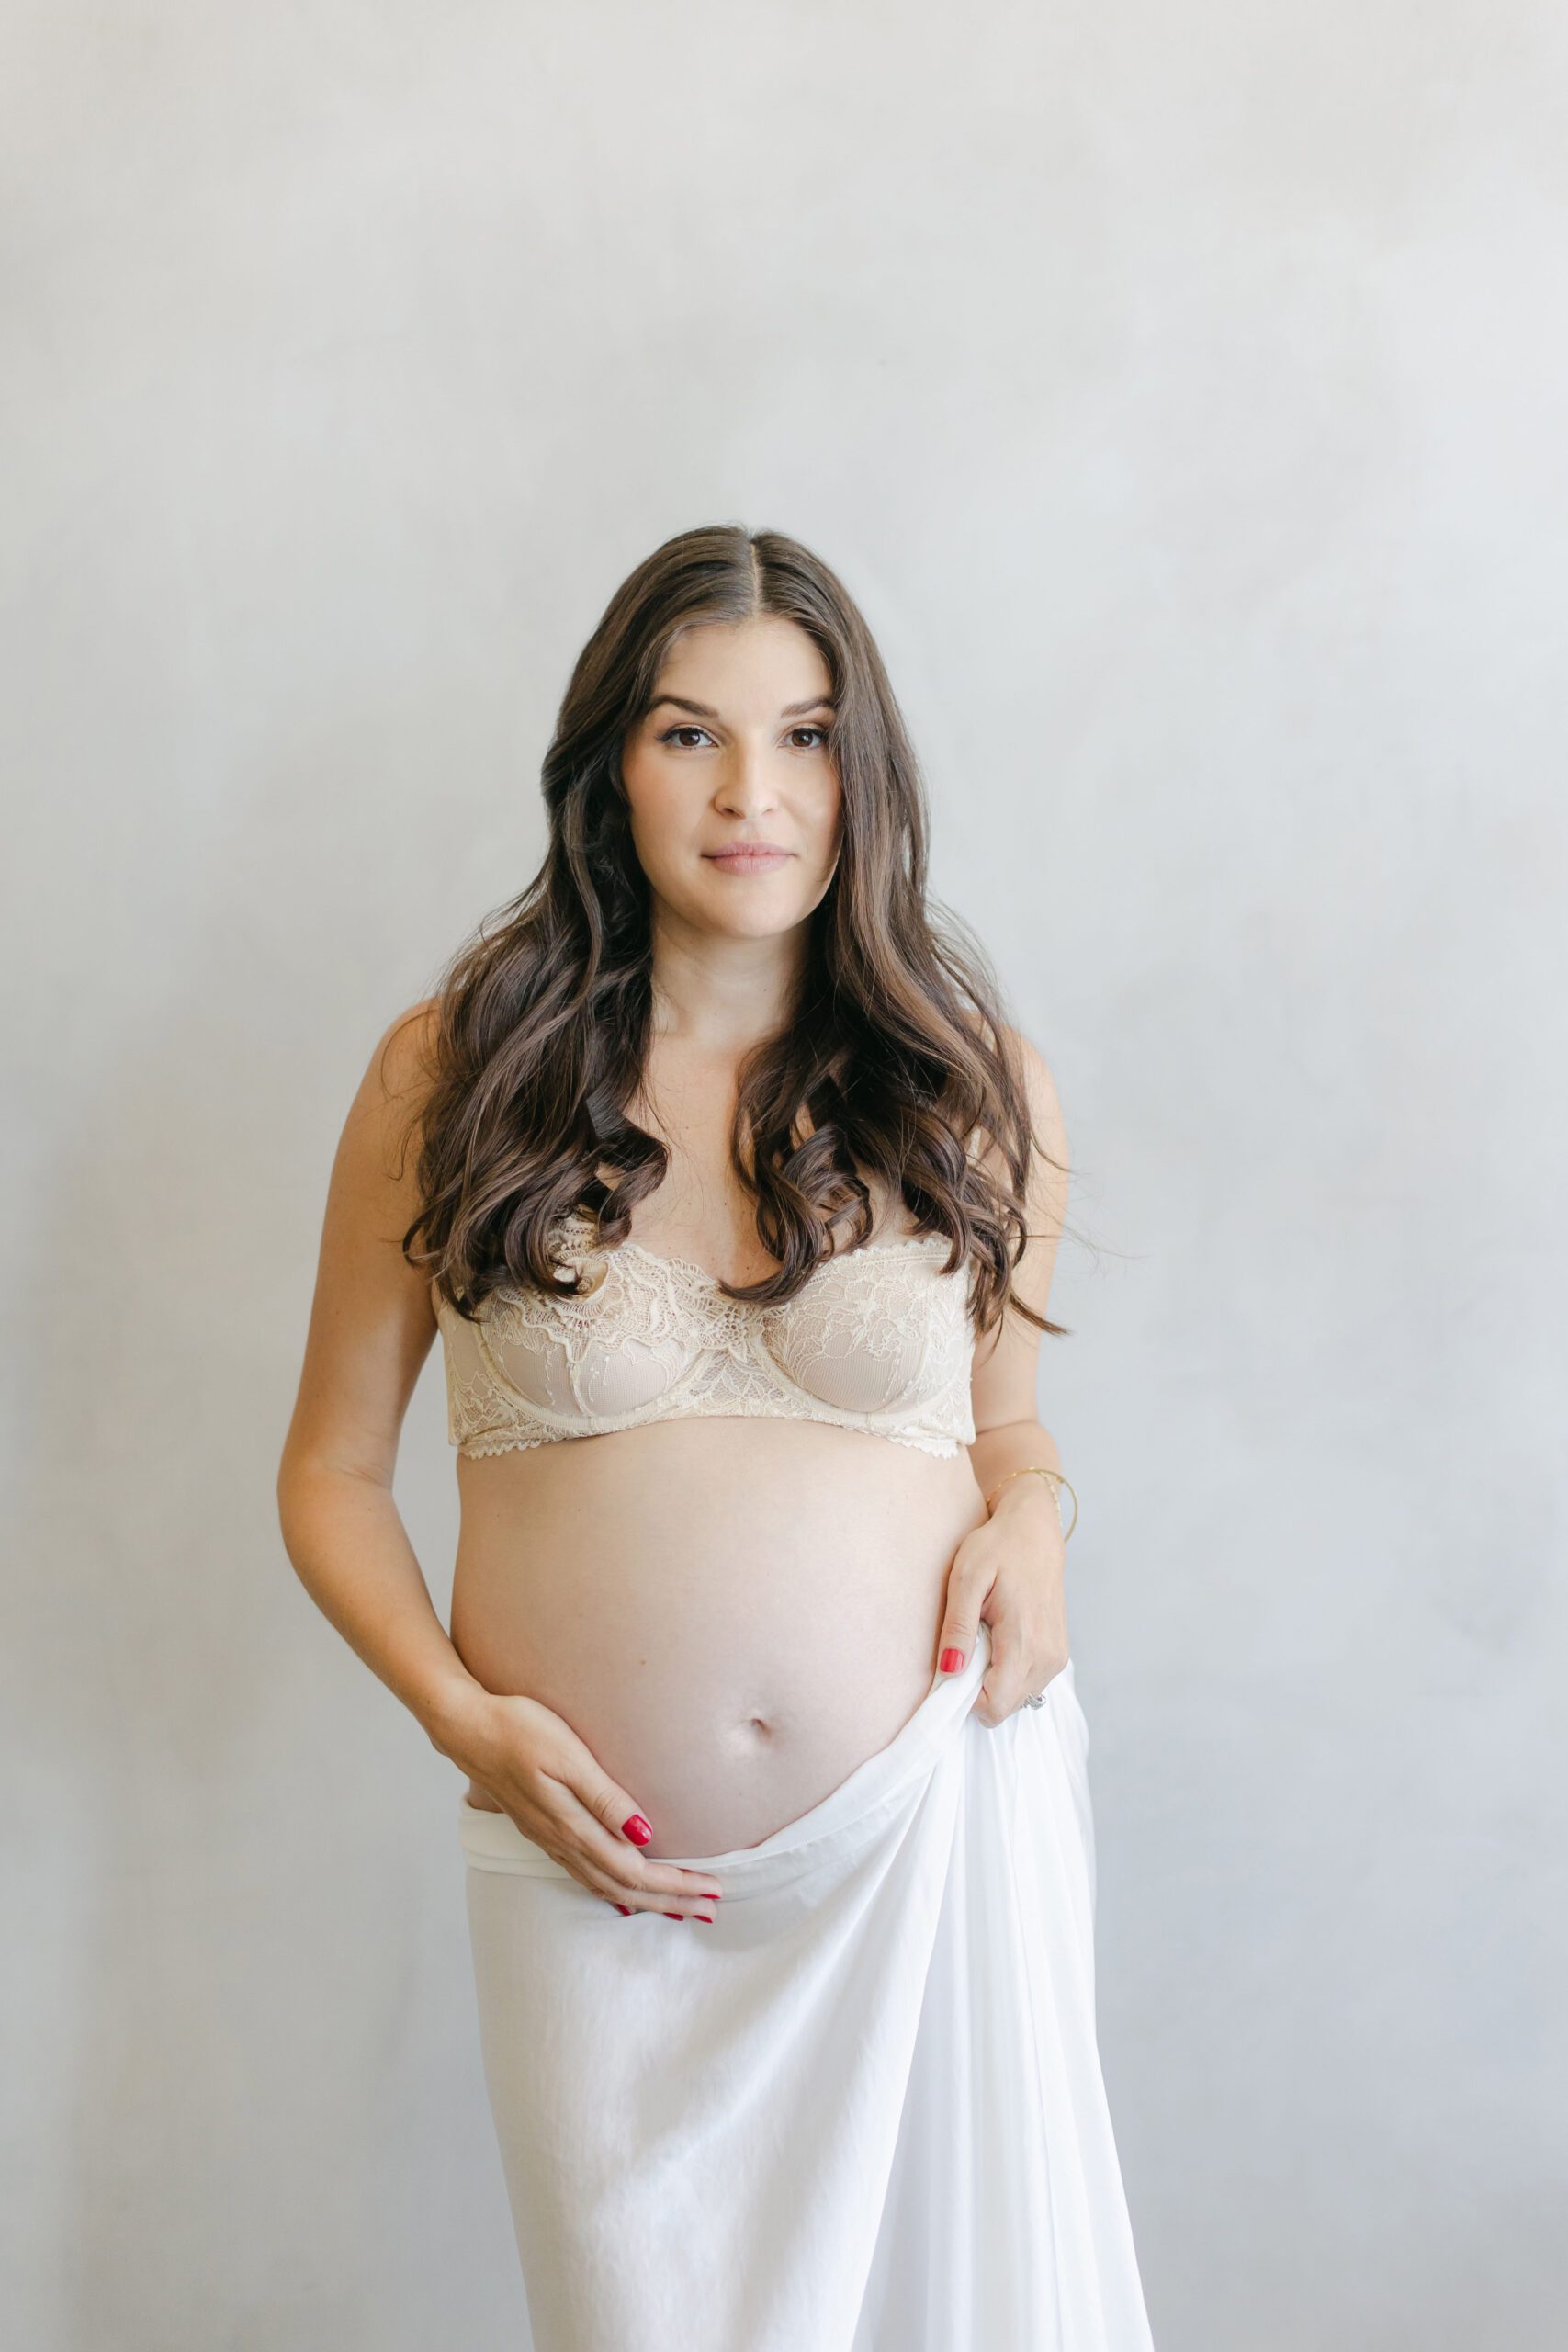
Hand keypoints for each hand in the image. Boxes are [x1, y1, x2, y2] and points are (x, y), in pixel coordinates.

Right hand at [440, 1687, 722, 1920]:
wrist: (468, 1728)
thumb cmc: (520, 1730)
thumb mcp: (569, 1756)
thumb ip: (606, 1799)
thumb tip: (645, 1836)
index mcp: (574, 1827)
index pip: (636, 1871)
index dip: (676, 1885)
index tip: (711, 1890)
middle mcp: (563, 1843)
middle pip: (625, 1888)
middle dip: (670, 1901)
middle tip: (710, 1910)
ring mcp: (550, 1840)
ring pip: (604, 1886)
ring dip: (645, 1900)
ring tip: (678, 1907)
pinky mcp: (542, 1830)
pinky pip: (585, 1875)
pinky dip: (613, 1889)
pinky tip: (622, 1889)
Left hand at [935, 1481, 1069, 1726]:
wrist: (1034, 1531)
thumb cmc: (997, 1548)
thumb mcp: (966, 1578)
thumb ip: (958, 1627)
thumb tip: (950, 1671)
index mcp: (1024, 1641)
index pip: (996, 1707)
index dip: (966, 1700)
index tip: (953, 1669)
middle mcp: (1047, 1657)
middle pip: (1005, 1708)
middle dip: (978, 1689)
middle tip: (967, 1647)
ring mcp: (1056, 1658)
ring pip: (1016, 1699)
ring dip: (994, 1680)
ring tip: (984, 1637)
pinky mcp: (1058, 1655)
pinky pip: (1028, 1684)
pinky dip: (1008, 1672)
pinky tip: (999, 1639)